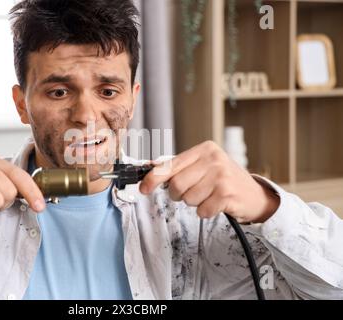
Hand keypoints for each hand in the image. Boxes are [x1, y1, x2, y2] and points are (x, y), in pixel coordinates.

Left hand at [140, 141, 279, 223]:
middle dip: (178, 194)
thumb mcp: (202, 167)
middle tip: (190, 193)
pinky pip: (201, 210)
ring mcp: (221, 176)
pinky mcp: (227, 194)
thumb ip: (178, 167)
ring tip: (208, 196)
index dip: (152, 178)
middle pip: (176, 185)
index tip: (143, 188)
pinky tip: (215, 204)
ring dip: (194, 203)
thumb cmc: (223, 181)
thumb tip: (149, 168)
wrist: (254, 195)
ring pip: (188, 199)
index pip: (170, 165)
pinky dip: (205, 212)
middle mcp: (213, 159)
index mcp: (204, 149)